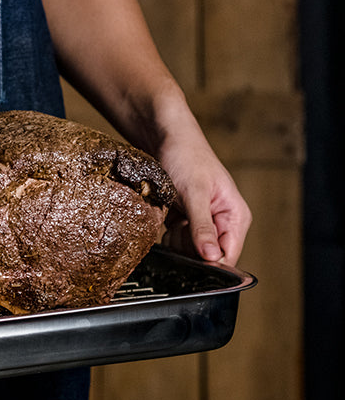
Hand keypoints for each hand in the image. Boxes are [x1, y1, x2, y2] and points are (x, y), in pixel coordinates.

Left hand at [157, 131, 251, 266]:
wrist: (164, 138)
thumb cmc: (186, 157)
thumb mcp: (194, 193)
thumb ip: (202, 227)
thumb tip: (212, 258)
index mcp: (235, 217)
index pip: (227, 257)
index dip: (207, 261)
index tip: (189, 248)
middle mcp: (222, 222)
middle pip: (205, 257)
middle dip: (188, 245)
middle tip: (181, 220)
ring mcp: (202, 222)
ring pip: (188, 251)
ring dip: (176, 238)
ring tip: (175, 213)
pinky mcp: (185, 220)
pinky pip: (176, 241)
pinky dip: (168, 232)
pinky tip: (168, 214)